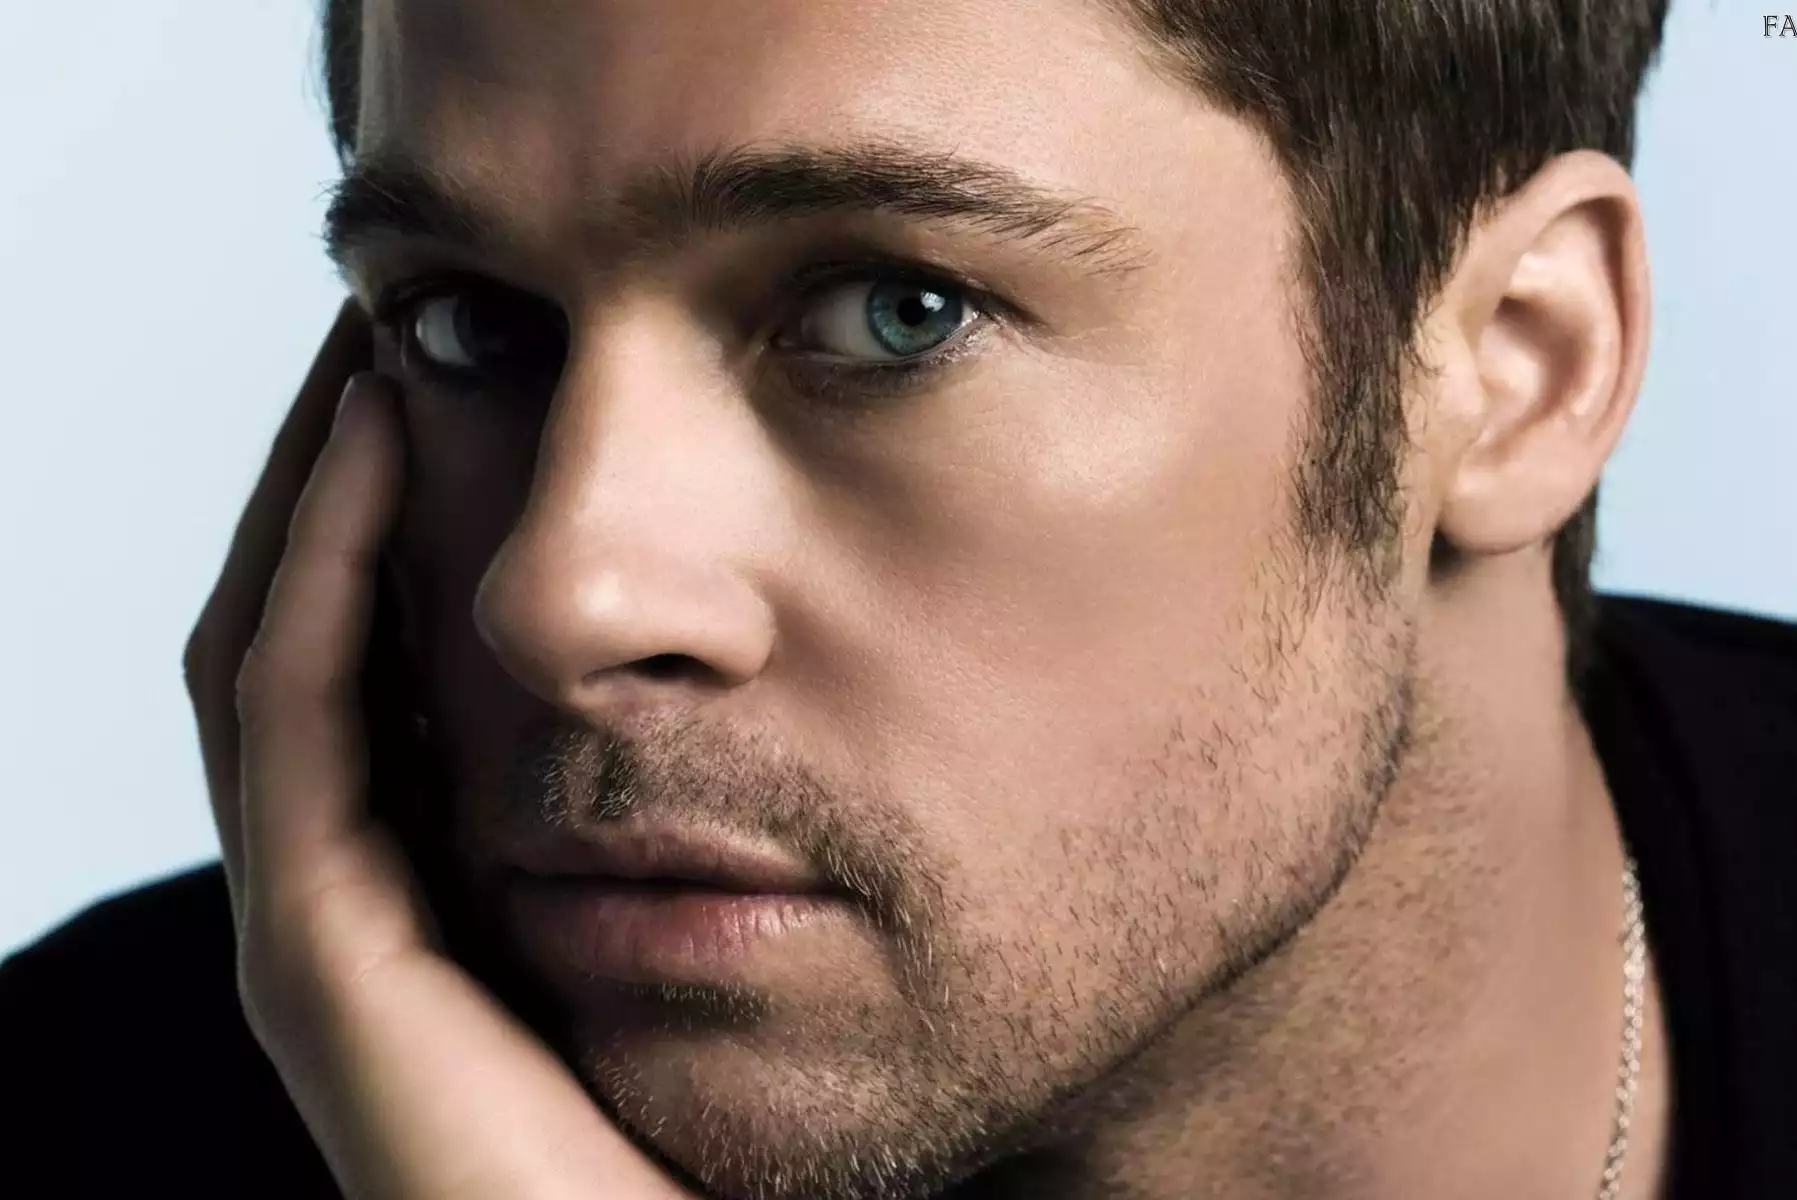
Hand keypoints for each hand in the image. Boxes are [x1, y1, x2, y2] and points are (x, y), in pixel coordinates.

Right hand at [184, 303, 694, 1199]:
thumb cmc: (747, 1112)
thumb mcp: (740, 913)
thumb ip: (724, 795)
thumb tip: (782, 638)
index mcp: (448, 879)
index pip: (384, 656)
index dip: (401, 510)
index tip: (472, 371)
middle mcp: (365, 898)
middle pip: (312, 635)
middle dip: (343, 476)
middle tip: (398, 320)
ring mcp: (326, 932)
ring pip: (276, 653)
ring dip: (318, 492)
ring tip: (375, 344)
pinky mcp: (322, 967)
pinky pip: (298, 722)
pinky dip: (323, 572)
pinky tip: (383, 442)